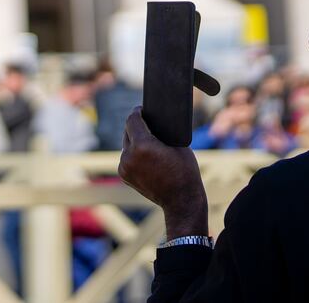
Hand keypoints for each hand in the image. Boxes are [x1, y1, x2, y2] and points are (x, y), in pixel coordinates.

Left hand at [119, 107, 207, 238]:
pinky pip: (126, 157)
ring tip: (146, 139)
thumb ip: (161, 131)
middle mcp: (129, 156)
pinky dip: (133, 154)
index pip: (132, 119)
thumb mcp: (177, 144)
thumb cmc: (184, 171)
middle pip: (127, 131)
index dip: (137, 112)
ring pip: (126, 145)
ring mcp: (125, 166)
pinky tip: (143, 155)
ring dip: (134, 140)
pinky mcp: (124, 175)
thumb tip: (151, 120)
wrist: (181, 200)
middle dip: (135, 125)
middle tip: (145, 122)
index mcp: (142, 145)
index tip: (141, 109)